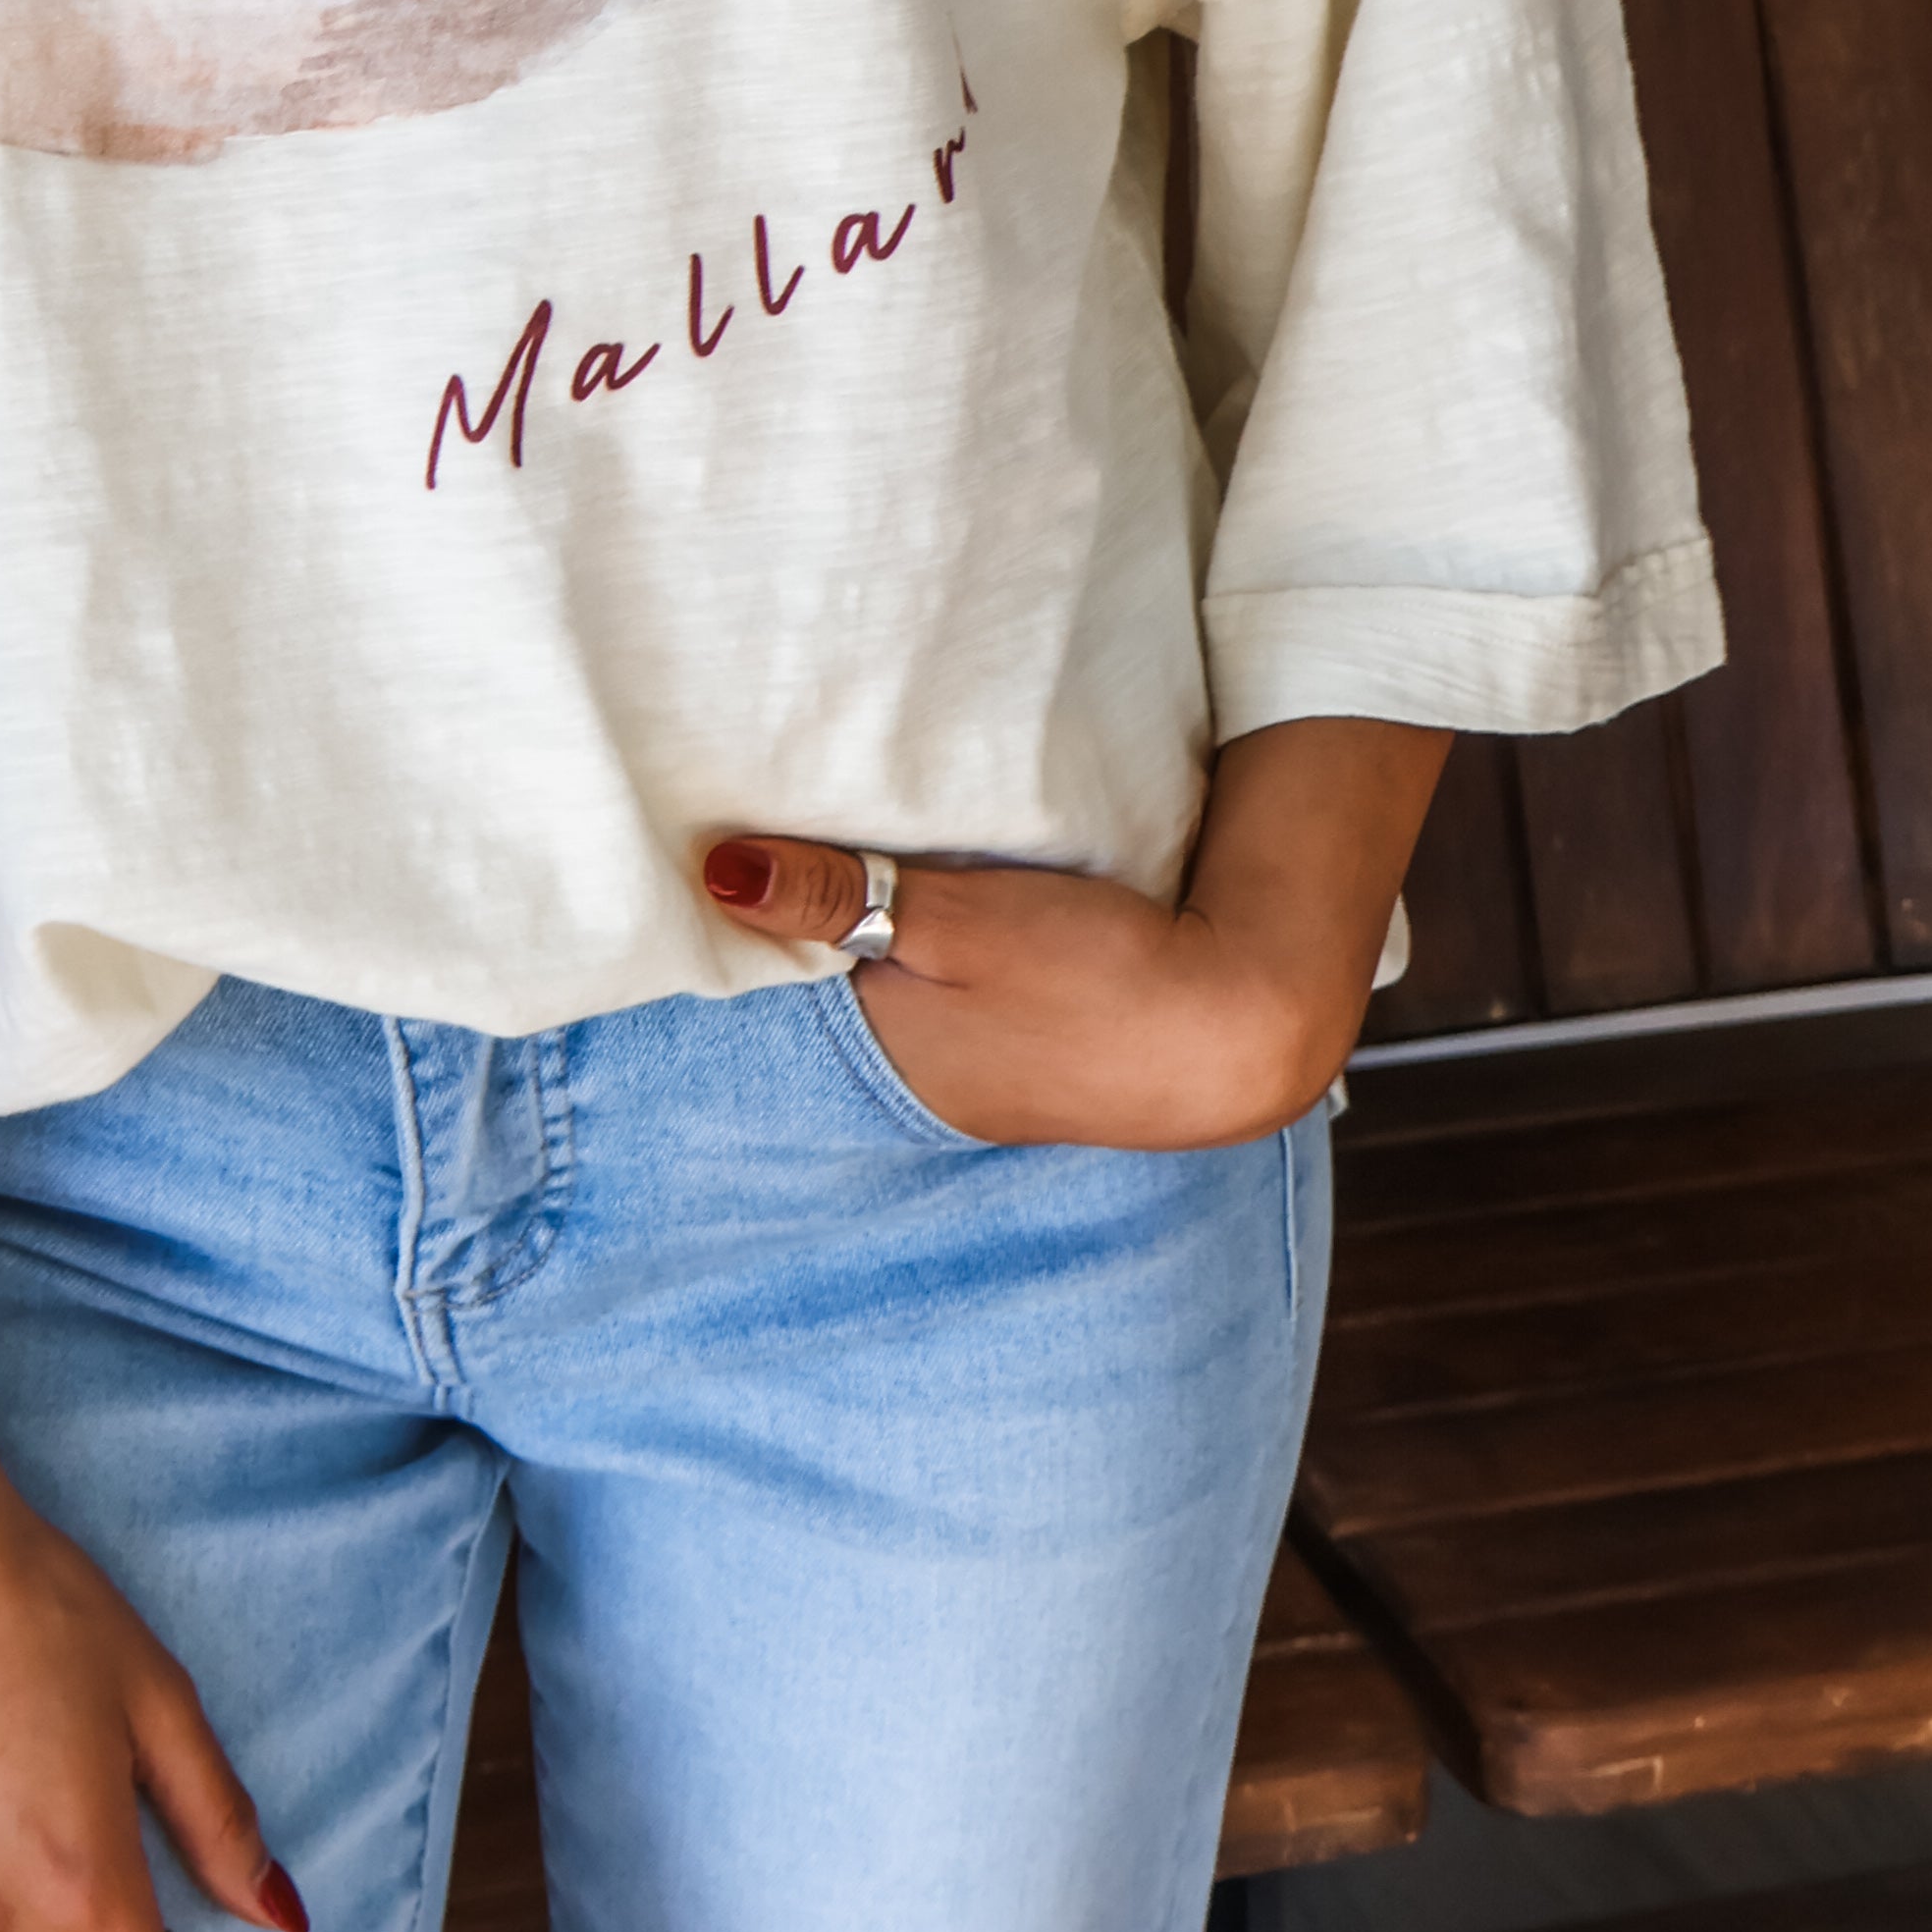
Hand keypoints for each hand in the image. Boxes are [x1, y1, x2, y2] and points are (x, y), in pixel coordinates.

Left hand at [696, 714, 1447, 1151]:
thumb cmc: (1096, 977)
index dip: (727, 939)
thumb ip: (833, 896)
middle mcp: (916, 1075)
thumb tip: (712, 871)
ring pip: (877, 993)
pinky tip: (910, 915)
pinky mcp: (1026, 1038)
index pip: (767, 995)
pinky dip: (910, 955)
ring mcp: (973, 1065)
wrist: (1244, 1022)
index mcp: (883, 1057)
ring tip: (807, 872)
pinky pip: (934, 991)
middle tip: (736, 856)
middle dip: (777, 945)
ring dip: (849, 945)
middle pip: (816, 998)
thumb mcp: (954, 922)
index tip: (687, 872)